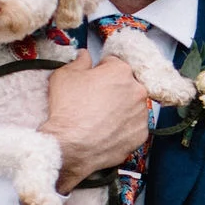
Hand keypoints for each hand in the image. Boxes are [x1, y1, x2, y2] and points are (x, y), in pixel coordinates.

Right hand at [44, 53, 152, 189]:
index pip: (113, 63)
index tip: (92, 80)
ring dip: (120, 109)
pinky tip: (106, 131)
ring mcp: (141, 114)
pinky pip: (133, 127)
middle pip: (126, 85)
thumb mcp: (64, 76)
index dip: (100, 71)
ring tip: (100, 118)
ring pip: (132, 106)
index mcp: (120, 71)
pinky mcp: (141, 135)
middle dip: (113, 90)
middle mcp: (137, 90)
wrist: (69, 147)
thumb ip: (78, 62)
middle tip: (94, 101)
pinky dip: (123, 128)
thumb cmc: (67, 111)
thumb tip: (84, 57)